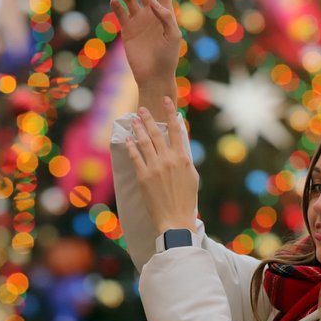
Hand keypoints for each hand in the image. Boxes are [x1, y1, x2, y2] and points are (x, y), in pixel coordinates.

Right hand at [111, 0, 180, 88]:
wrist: (154, 76)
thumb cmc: (168, 57)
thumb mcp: (172, 36)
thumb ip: (165, 18)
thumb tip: (153, 3)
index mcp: (165, 13)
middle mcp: (151, 14)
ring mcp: (138, 21)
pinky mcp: (127, 31)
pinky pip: (120, 14)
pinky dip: (116, 6)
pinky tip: (114, 2)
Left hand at [125, 97, 198, 233]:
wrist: (175, 219)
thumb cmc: (187, 200)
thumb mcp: (192, 177)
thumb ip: (185, 160)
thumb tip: (180, 149)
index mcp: (182, 158)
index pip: (176, 130)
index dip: (170, 114)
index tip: (165, 101)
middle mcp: (168, 159)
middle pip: (156, 133)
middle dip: (149, 119)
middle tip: (142, 109)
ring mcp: (154, 167)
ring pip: (144, 142)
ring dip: (138, 129)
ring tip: (134, 120)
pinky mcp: (143, 176)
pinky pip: (135, 157)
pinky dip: (131, 147)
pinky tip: (127, 139)